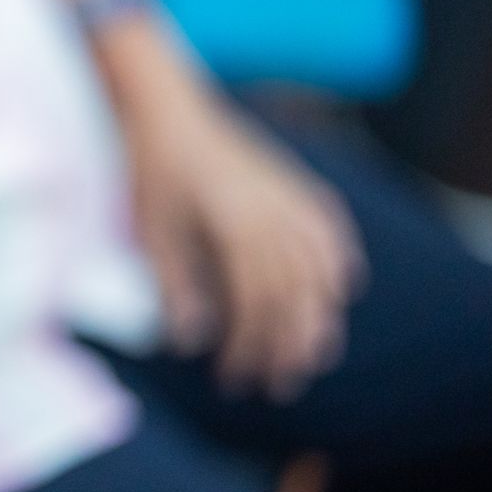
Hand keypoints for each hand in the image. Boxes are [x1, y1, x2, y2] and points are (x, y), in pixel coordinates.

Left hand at [128, 95, 364, 401]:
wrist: (165, 106)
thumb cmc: (151, 167)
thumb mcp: (152, 229)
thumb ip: (174, 284)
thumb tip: (190, 342)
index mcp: (240, 229)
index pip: (257, 305)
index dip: (249, 348)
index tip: (231, 379)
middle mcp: (275, 215)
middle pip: (296, 295)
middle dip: (287, 346)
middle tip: (277, 385)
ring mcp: (288, 195)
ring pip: (319, 268)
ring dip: (318, 315)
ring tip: (311, 354)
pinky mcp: (289, 181)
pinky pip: (327, 226)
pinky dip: (336, 260)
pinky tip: (340, 285)